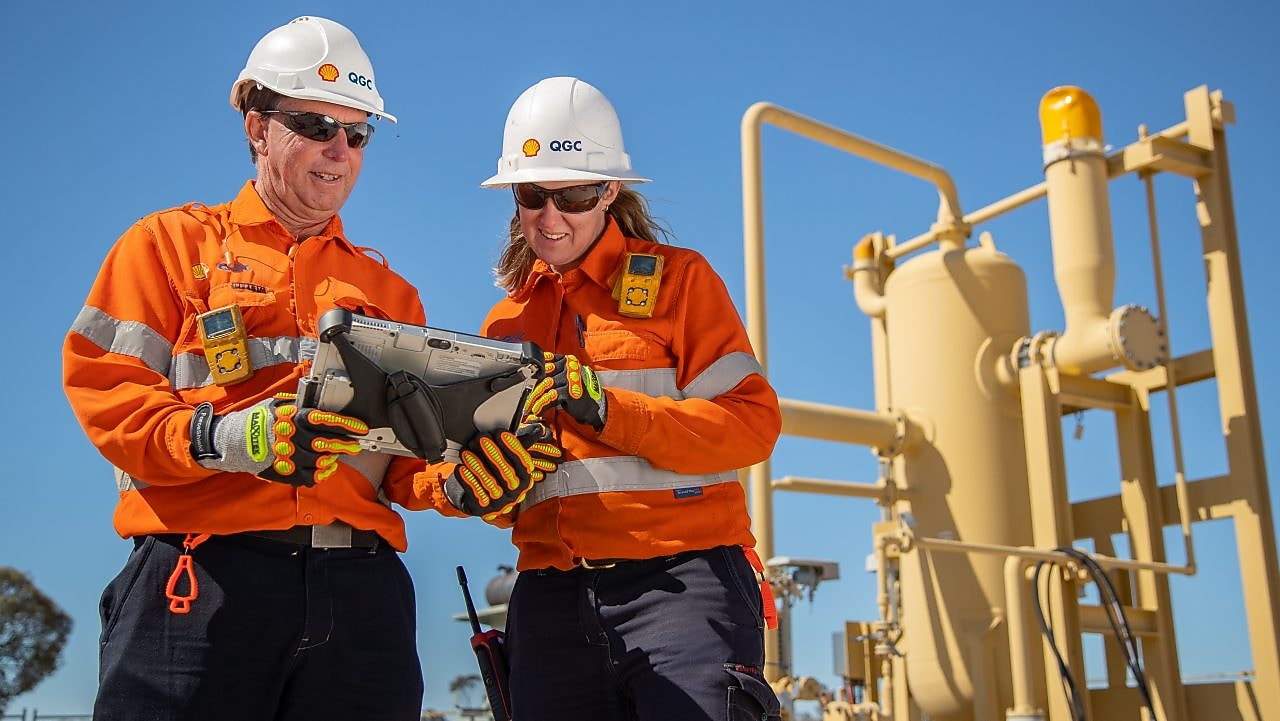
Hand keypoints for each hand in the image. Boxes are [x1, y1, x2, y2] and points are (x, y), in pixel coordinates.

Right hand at [189, 394, 367, 486]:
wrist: (236, 441)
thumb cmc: (258, 421)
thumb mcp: (278, 405)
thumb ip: (299, 404)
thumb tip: (319, 400)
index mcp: (294, 418)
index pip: (326, 420)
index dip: (347, 425)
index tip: (360, 428)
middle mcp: (294, 438)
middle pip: (328, 443)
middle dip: (346, 445)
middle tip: (355, 445)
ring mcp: (290, 457)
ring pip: (322, 461)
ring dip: (332, 458)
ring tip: (335, 455)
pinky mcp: (286, 472)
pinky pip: (311, 477)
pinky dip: (321, 473)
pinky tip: (324, 468)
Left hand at [445, 422, 561, 520]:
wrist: (479, 498)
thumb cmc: (495, 474)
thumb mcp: (508, 461)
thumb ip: (519, 446)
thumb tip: (539, 430)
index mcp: (525, 479)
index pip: (523, 462)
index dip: (512, 447)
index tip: (501, 433)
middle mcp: (515, 493)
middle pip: (506, 472)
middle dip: (493, 453)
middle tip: (482, 438)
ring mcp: (500, 504)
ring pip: (490, 483)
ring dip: (477, 465)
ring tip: (467, 451)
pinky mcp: (483, 510)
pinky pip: (475, 494)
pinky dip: (468, 481)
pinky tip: (462, 469)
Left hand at [523, 353, 606, 429]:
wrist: (594, 406)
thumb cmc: (579, 392)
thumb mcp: (567, 378)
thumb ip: (554, 374)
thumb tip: (535, 377)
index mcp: (567, 360)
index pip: (546, 362)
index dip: (535, 371)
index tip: (527, 379)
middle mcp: (568, 367)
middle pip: (544, 375)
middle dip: (533, 388)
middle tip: (526, 397)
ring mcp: (569, 378)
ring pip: (545, 386)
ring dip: (535, 398)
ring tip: (530, 407)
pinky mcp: (569, 391)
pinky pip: (550, 397)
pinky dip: (542, 405)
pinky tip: (538, 411)